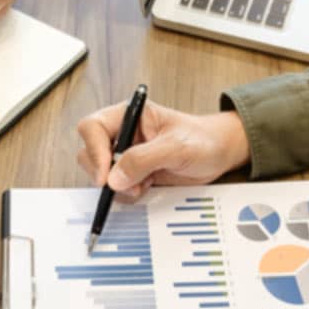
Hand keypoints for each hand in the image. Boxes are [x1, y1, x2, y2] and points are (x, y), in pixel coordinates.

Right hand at [76, 100, 250, 199]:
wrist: (219, 154)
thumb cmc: (202, 140)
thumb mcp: (176, 147)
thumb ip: (144, 159)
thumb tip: (114, 178)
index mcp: (128, 116)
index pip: (93, 127)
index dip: (94, 151)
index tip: (105, 175)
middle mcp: (123, 134)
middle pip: (89, 152)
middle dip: (103, 172)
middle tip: (126, 185)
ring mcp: (126, 155)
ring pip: (100, 173)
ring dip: (117, 185)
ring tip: (142, 186)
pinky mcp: (134, 174)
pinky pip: (117, 187)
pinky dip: (127, 193)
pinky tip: (147, 187)